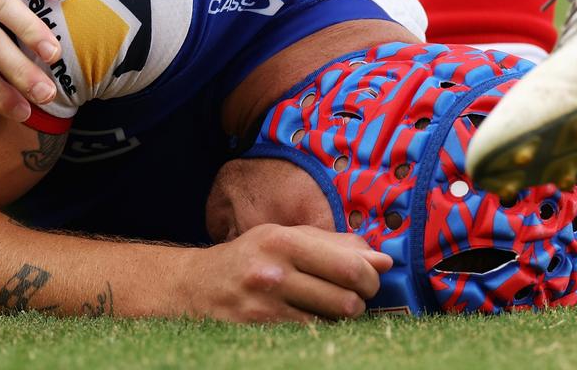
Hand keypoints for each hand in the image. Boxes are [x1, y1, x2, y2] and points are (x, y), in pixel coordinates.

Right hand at [182, 224, 391, 322]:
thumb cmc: (249, 258)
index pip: (350, 266)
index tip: (369, 280)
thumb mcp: (285, 237)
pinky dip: (317, 332)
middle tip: (351, 297)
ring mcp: (264, 308)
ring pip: (331, 324)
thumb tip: (383, 260)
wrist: (193, 287)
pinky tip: (307, 320)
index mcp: (282, 241)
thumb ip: (335, 244)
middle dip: (359, 301)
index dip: (370, 278)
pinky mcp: (259, 333)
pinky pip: (309, 338)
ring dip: (338, 319)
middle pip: (347, 300)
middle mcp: (273, 273)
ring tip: (326, 308)